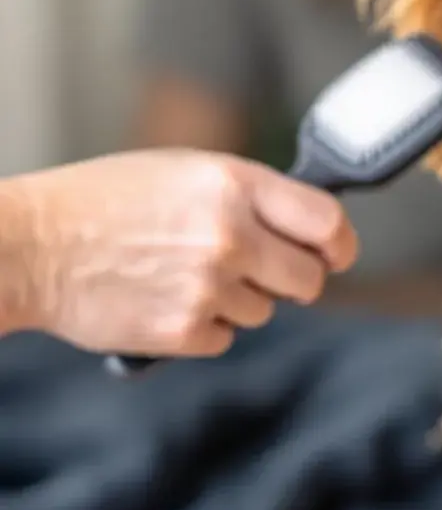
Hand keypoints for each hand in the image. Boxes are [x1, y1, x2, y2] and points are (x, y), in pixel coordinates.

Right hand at [15, 150, 357, 356]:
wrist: (32, 245)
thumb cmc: (107, 201)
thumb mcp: (188, 171)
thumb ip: (251, 197)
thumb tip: (307, 230)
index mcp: (236, 184)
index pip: (327, 221)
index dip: (340, 244)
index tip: (337, 255)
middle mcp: (231, 235)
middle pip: (309, 279)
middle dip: (294, 280)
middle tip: (263, 272)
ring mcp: (209, 286)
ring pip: (266, 312)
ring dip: (239, 300)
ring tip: (186, 275)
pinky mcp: (183, 330)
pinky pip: (225, 338)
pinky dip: (204, 328)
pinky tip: (167, 299)